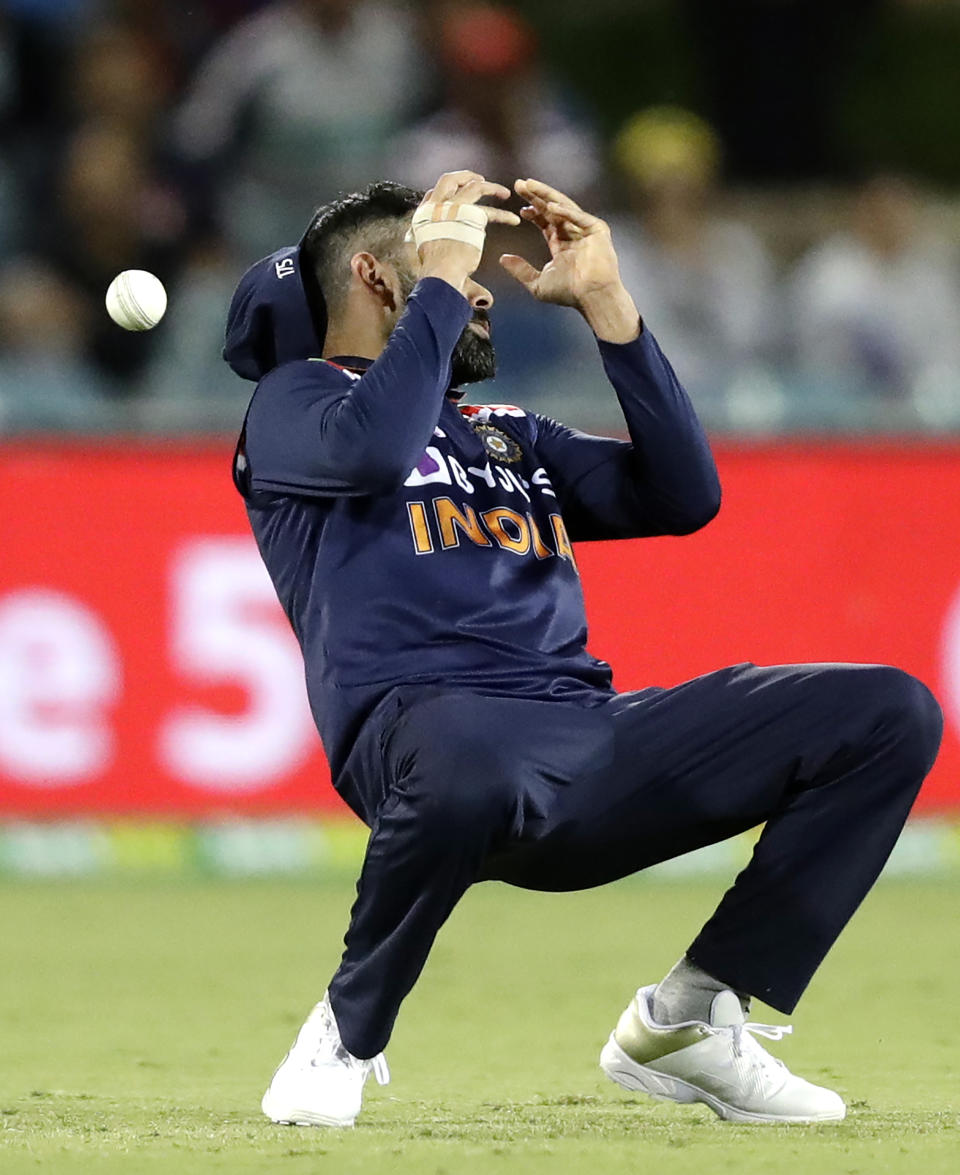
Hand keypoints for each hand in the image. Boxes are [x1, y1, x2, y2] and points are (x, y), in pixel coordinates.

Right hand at [415, 171, 518, 286]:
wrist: (440, 276)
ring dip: (490, 187)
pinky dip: (503, 214)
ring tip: (504, 193)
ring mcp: (450, 207)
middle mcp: (434, 207)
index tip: (458, 196)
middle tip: (479, 180)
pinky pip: (489, 207)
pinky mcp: (467, 213)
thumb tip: (478, 295)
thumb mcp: (438, 267)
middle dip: (464, 177)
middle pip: (448, 180)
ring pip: (472, 186)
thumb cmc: (436, 277)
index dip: (446, 194)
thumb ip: (453, 268)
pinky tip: (513, 220)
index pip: (433, 195)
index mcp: (423, 217)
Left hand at [500, 179, 639, 341]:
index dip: (532, 212)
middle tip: (519, 184)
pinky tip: (550, 205)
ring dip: (547, 195)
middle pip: (552, 209)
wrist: (592, 297)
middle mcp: (574, 233)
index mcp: (562, 244)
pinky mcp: (598, 229)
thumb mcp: (537, 283)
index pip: (545, 222)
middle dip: (536, 196)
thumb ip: (521, 270)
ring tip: (530, 185)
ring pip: (564, 206)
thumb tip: (502, 258)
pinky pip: (579, 216)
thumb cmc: (569, 293)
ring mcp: (586, 230)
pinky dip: (565, 211)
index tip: (518, 207)